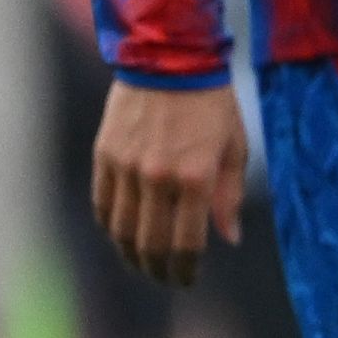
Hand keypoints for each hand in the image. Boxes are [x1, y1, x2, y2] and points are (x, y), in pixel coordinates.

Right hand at [92, 77, 247, 285]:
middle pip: (149, 244)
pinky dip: (111, 226)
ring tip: (143, 263)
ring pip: (121, 230)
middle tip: (165, 278)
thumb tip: (228, 239)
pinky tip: (122, 234)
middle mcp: (158, 177)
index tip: (187, 278)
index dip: (185, 269)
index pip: (185, 242)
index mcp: (195, 176)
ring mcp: (126, 168)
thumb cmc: (212, 102)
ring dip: (131, 254)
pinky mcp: (104, 157)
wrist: (170, 58)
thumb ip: (229, 195)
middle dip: (158, 269)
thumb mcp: (234, 145)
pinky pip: (103, 205)